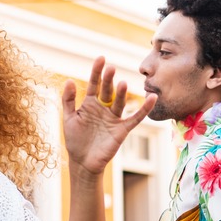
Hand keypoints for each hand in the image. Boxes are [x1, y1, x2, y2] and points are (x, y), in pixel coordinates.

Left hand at [62, 56, 156, 174]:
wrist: (82, 161)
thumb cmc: (74, 139)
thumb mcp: (68, 118)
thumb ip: (68, 100)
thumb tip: (69, 80)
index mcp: (90, 104)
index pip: (94, 84)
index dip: (96, 72)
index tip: (101, 58)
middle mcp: (103, 108)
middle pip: (107, 91)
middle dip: (108, 80)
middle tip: (110, 68)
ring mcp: (113, 118)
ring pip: (120, 102)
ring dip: (122, 93)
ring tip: (123, 83)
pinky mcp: (122, 130)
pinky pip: (135, 118)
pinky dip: (144, 109)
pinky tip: (152, 98)